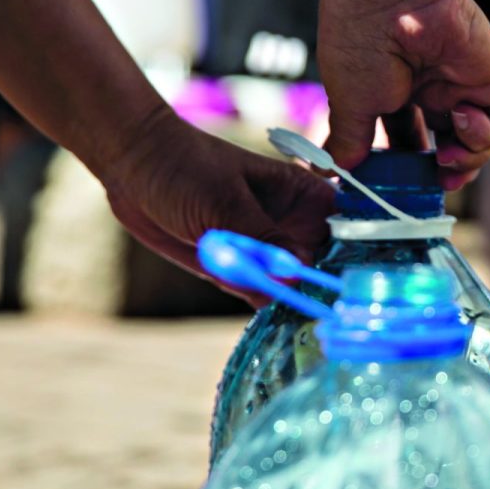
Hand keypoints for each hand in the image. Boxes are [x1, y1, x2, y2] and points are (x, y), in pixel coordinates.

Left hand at [101, 108, 336, 298]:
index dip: (357, 257)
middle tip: (325, 316)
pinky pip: (264, 295)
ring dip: (294, 303)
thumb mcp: (223, 202)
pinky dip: (267, 308)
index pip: (348, 229)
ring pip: (294, 284)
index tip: (357, 288)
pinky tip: (274, 319)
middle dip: (325, 289)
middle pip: (326, 264)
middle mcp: (294, 223)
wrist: (132, 167)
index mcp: (305, 195)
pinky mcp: (242, 269)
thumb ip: (260, 240)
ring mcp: (268, 249)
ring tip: (298, 321)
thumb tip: (294, 277)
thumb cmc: (182, 167)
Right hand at [318, 0, 489, 189]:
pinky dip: (485, 134)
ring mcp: (461, 82)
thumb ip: (348, 140)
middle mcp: (429, 87)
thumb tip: (333, 172)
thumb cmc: (361, 37)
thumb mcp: (348, 101)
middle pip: (445, 143)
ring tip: (446, 157)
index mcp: (393, 90)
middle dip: (441, 172)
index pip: (404, 139)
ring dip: (467, 160)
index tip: (393, 186)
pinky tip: (461, 119)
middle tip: (431, 184)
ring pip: (477, 140)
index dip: (403, 168)